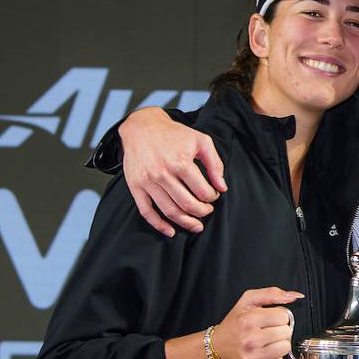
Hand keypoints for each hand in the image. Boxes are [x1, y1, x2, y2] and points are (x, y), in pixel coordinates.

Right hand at [118, 106, 227, 236]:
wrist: (141, 126)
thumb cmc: (173, 134)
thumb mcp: (200, 140)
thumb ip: (215, 163)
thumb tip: (222, 187)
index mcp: (181, 162)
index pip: (203, 191)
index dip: (212, 198)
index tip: (213, 196)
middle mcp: (163, 173)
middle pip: (188, 205)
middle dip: (202, 212)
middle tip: (207, 211)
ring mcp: (148, 181)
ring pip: (170, 211)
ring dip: (186, 222)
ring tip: (196, 225)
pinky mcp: (135, 186)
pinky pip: (147, 212)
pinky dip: (159, 225)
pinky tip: (171, 231)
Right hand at [212, 288, 302, 358]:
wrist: (217, 347)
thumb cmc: (234, 324)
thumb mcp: (248, 301)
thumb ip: (271, 294)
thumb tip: (295, 296)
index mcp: (248, 320)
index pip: (283, 316)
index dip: (277, 317)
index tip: (268, 320)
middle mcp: (249, 340)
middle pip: (286, 333)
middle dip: (279, 330)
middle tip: (266, 331)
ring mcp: (251, 358)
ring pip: (285, 348)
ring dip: (278, 345)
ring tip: (266, 342)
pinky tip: (263, 354)